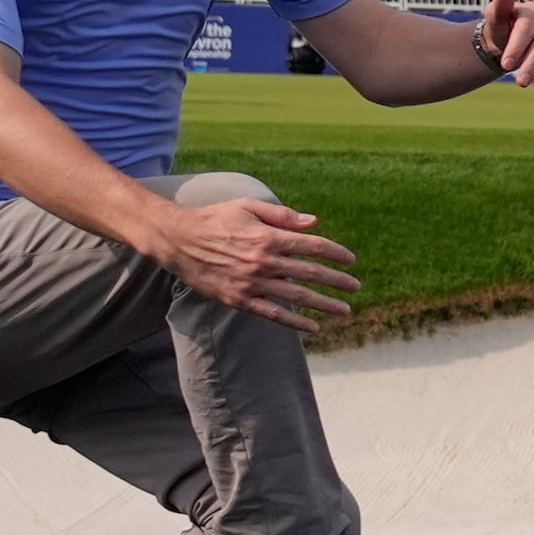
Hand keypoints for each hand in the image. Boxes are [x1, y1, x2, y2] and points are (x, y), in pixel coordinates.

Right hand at [148, 195, 360, 332]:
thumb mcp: (248, 207)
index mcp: (268, 237)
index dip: (336, 253)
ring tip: (344, 310)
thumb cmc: (215, 219)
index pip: (313, 247)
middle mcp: (264, 262)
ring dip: (324, 304)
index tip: (350, 260)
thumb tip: (313, 222)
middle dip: (338, 281)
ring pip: (297, 297)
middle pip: (311, 273)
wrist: (177, 240)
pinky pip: (273, 314)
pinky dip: (295, 322)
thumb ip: (282, 215)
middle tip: (356, 287)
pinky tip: (313, 327)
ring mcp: (252, 283)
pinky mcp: (240, 299)